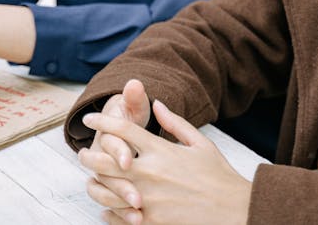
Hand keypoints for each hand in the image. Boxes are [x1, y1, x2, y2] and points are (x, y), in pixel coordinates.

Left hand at [80, 97, 251, 224]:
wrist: (235, 211)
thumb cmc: (219, 176)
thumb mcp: (200, 143)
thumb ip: (175, 123)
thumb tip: (158, 104)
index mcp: (161, 150)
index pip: (122, 128)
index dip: (102, 120)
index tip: (90, 118)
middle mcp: (150, 173)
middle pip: (104, 160)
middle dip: (88, 155)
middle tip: (82, 152)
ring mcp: (147, 199)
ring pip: (105, 191)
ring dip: (93, 184)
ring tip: (90, 181)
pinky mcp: (150, 222)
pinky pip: (118, 217)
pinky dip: (108, 212)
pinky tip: (106, 208)